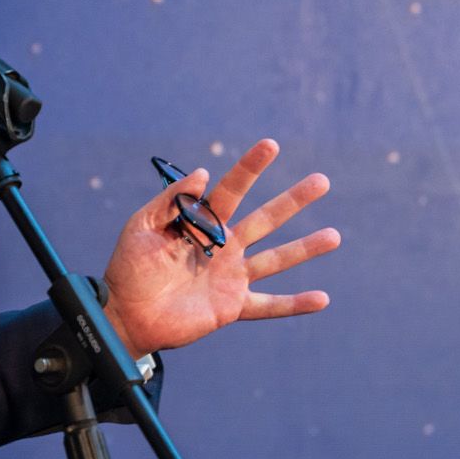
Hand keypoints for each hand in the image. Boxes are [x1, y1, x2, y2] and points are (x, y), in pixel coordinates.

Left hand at [98, 139, 338, 357]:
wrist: (124, 313)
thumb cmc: (128, 267)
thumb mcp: (141, 226)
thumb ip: (170, 201)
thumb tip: (203, 173)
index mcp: (202, 224)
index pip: (231, 190)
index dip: (250, 168)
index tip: (271, 145)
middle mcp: (223, 247)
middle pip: (265, 219)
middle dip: (293, 201)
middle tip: (321, 181)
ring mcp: (230, 277)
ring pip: (275, 259)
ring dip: (305, 249)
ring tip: (335, 236)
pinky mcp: (232, 307)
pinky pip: (269, 306)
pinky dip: (294, 304)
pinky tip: (322, 299)